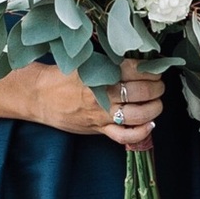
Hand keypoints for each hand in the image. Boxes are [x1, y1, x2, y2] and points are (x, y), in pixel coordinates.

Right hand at [30, 58, 163, 144]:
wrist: (40, 97)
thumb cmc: (63, 77)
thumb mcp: (85, 63)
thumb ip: (109, 63)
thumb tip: (138, 62)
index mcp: (99, 73)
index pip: (135, 70)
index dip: (151, 70)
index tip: (155, 70)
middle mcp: (102, 93)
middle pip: (141, 92)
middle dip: (156, 88)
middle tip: (159, 85)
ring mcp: (101, 113)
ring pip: (138, 114)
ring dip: (154, 108)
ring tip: (156, 102)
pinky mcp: (98, 128)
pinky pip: (124, 135)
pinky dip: (140, 132)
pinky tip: (149, 125)